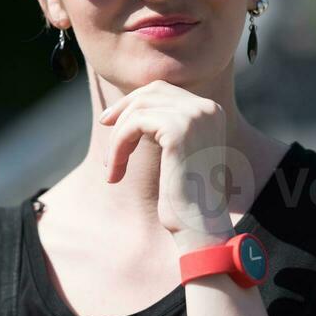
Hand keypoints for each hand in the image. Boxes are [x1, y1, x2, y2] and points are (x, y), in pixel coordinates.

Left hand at [99, 79, 234, 245]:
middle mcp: (207, 108)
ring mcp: (194, 116)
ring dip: (118, 137)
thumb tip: (130, 106)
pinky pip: (133, 125)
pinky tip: (115, 172)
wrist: (199, 225)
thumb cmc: (186, 197)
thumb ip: (165, 126)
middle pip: (151, 91)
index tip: (112, 120)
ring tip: (112, 166)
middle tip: (104, 125)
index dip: (134, 101)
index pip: (163, 90)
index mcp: (211, 111)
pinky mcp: (178, 130)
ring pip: (138, 109)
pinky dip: (118, 146)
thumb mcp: (179, 152)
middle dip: (124, 108)